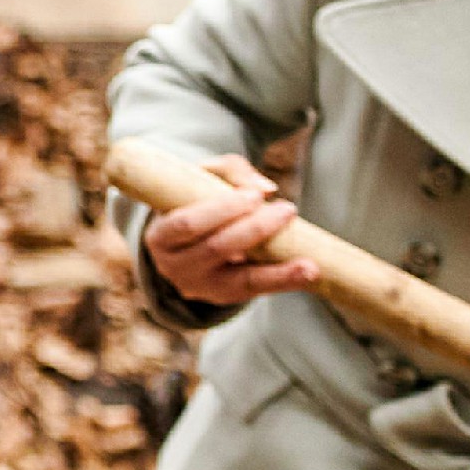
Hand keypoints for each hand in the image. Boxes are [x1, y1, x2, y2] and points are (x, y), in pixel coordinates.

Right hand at [141, 154, 319, 306]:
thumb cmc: (193, 199)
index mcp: (159, 236)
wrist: (184, 237)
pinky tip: (308, 273)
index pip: (187, 224)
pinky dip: (283, 281)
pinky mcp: (222, 297)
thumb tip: (266, 188)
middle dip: (255, 229)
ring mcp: (198, 287)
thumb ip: (231, 172)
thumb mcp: (202, 177)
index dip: (221, 210)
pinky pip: (255, 291)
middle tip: (287, 209)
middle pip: (216, 249)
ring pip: (240, 281)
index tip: (255, 196)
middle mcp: (173, 267)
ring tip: (309, 263)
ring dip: (277, 270)